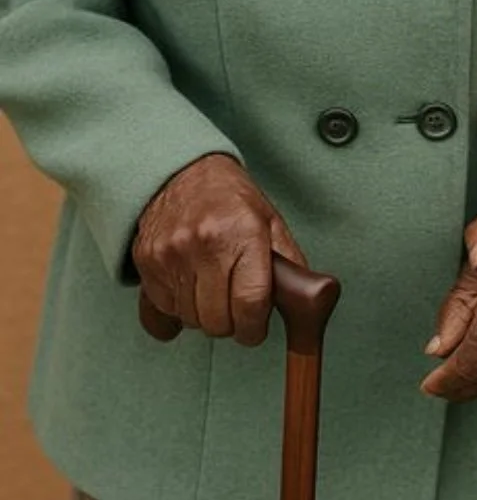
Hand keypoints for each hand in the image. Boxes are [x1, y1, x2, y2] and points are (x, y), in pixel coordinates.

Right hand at [132, 153, 305, 346]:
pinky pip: (165, 310)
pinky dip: (179, 307)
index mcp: (243, 234)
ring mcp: (171, 254)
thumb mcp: (270, 223)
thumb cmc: (230, 199)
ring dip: (205, 315)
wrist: (181, 172)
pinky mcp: (147, 262)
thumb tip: (307, 304)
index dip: (255, 327)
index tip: (256, 327)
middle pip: (218, 321)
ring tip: (214, 289)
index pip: (250, 304)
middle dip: (232, 324)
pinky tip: (190, 286)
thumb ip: (289, 264)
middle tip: (236, 307)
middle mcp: (204, 244)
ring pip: (191, 320)